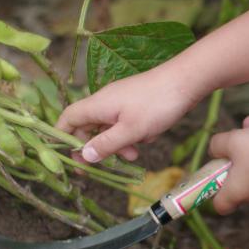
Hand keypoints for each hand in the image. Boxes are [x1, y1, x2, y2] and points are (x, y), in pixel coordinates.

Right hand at [57, 62, 205, 162]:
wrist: (186, 82)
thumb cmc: (157, 104)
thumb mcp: (130, 130)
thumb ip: (106, 144)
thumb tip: (84, 156)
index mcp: (97, 105)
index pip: (68, 119)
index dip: (63, 137)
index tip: (68, 157)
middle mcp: (105, 101)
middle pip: (88, 127)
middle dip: (97, 147)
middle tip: (103, 166)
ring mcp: (121, 102)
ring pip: (110, 128)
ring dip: (118, 144)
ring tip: (134, 155)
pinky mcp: (136, 104)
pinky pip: (126, 123)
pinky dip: (133, 134)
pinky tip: (148, 137)